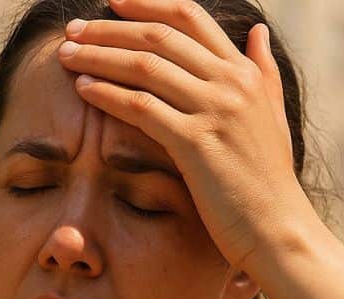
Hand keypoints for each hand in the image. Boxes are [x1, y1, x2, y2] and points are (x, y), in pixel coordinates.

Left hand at [56, 0, 312, 269]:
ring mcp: (215, 111)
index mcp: (245, 72)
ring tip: (66, 55)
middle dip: (109, 28)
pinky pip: (141, 107)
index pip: (189, 17)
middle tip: (73, 28)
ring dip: (98, 55)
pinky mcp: (196, 143)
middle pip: (158, 36)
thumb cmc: (268, 181)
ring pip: (145, 66)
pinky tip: (82, 89)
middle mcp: (231, 83)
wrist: (278, 230)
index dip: (146, 3)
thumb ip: (263, 71)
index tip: (112, 1)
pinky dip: (107, 93)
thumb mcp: (272, 116)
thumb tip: (257, 31)